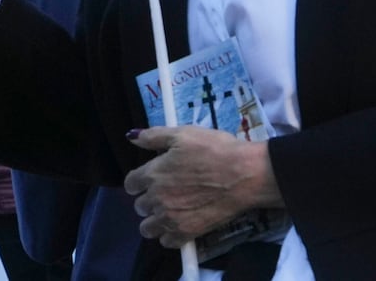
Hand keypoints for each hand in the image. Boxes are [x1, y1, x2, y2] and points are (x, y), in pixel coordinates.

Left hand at [124, 126, 281, 246]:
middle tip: (170, 191)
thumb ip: (155, 136)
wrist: (245, 174)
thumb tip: (131, 137)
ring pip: (147, 228)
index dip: (141, 180)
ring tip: (173, 211)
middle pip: (139, 206)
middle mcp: (156, 199)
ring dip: (155, 220)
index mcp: (153, 174)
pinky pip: (166, 241)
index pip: (130, 184)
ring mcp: (169, 219)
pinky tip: (183, 222)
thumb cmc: (216, 150)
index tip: (154, 177)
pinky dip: (170, 234)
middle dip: (151, 198)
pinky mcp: (185, 234)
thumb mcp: (186, 134)